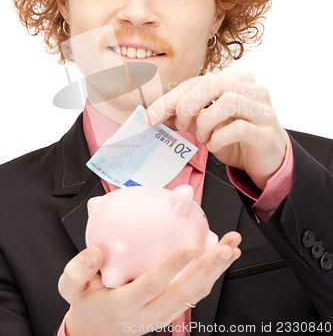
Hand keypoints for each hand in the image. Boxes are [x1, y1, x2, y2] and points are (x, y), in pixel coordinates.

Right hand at [58, 232, 240, 335]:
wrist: (97, 333)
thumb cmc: (87, 305)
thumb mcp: (71, 290)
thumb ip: (77, 271)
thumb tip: (95, 252)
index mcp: (124, 305)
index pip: (152, 286)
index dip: (172, 267)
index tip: (190, 246)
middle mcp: (149, 313)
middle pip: (184, 292)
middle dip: (209, 269)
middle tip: (227, 246)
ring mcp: (163, 315)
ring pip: (196, 295)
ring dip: (216, 271)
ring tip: (233, 246)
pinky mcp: (171, 311)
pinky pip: (195, 295)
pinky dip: (212, 276)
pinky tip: (222, 256)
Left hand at [145, 71, 286, 189]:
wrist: (266, 161)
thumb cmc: (236, 138)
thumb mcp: (206, 123)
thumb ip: (185, 115)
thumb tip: (154, 113)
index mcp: (236, 80)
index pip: (197, 81)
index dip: (170, 98)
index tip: (150, 116)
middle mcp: (253, 89)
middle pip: (212, 84)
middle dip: (187, 105)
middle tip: (181, 126)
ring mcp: (262, 109)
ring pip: (227, 101)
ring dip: (206, 122)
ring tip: (204, 137)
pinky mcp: (266, 132)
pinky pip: (238, 128)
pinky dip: (219, 137)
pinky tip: (215, 145)